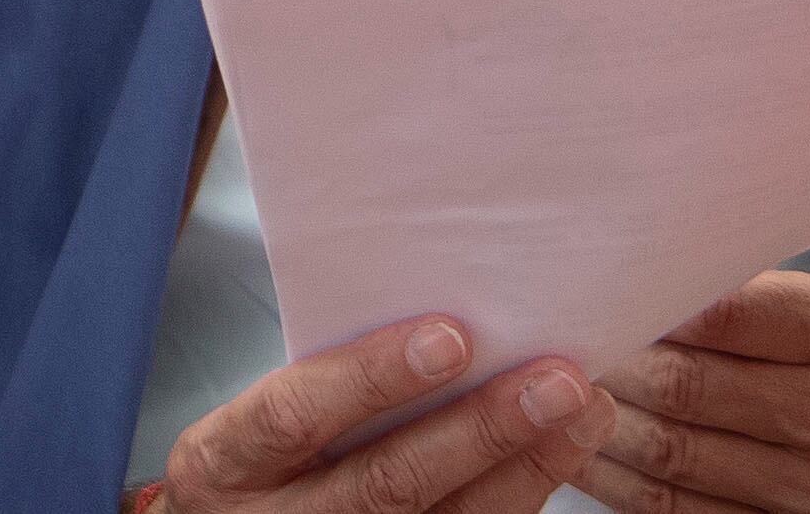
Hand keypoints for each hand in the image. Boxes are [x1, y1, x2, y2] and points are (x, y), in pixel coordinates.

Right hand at [146, 313, 602, 512]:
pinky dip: (519, 499)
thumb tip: (445, 313)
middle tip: (559, 380)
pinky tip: (561, 457)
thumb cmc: (259, 460)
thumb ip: (326, 379)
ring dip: (525, 470)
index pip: (295, 415)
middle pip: (386, 485)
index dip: (372, 378)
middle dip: (481, 430)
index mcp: (224, 463)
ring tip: (585, 413)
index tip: (452, 335)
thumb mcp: (256, 418)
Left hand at [573, 214, 809, 513]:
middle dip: (610, 359)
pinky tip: (586, 456)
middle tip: (553, 329)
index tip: (594, 277)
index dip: (649, 297)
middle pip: (690, 386)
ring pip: (679, 455)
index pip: (727, 312)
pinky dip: (629, 488)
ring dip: (601, 426)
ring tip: (549, 389)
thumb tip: (759, 131)